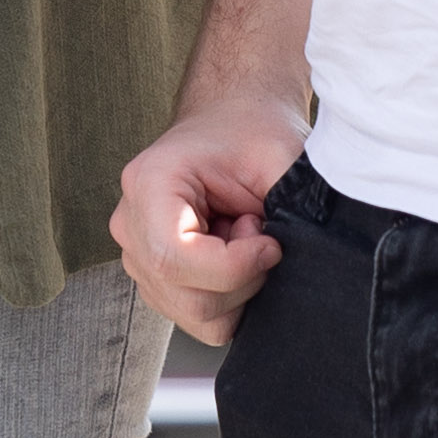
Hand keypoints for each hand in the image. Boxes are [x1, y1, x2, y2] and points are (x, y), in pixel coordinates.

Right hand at [115, 86, 308, 344]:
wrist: (232, 121)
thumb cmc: (251, 132)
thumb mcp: (280, 157)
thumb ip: (293, 205)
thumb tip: (307, 259)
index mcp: (149, 184)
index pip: (175, 259)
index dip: (236, 266)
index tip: (271, 242)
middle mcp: (130, 224)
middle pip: (188, 298)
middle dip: (243, 278)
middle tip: (259, 231)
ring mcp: (137, 256)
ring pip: (195, 315)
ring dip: (238, 287)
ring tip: (243, 236)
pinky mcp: (155, 279)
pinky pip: (198, 317)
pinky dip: (230, 296)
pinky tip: (232, 252)